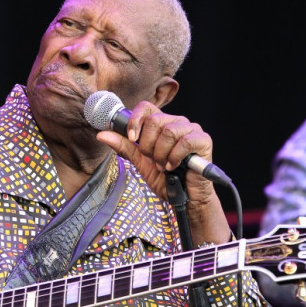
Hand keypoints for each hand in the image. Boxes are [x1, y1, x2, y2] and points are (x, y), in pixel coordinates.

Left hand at [97, 101, 230, 244]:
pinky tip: (174, 167)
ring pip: (168, 131)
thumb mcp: (140, 162)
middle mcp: (177, 122)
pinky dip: (174, 157)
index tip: (131, 138)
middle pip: (154, 120)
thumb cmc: (165, 179)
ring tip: (163, 166)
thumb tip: (101, 134)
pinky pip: (184, 142)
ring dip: (161, 154)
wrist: (183, 198)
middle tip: (152, 160)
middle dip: (147, 145)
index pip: (146, 107)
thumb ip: (124, 147)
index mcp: (162, 124)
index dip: (135, 120)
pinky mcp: (203, 140)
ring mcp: (192, 129)